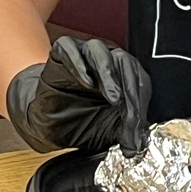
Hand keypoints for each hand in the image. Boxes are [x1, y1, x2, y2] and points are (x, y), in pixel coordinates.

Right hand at [6, 37, 151, 154]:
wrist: (49, 122)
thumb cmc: (80, 119)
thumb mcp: (108, 128)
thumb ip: (125, 131)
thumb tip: (141, 142)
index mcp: (123, 74)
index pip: (140, 81)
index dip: (142, 104)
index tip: (138, 127)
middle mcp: (106, 59)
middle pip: (125, 63)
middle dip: (130, 91)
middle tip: (130, 116)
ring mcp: (83, 52)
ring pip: (100, 50)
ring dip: (109, 74)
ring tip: (113, 97)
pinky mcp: (60, 52)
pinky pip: (69, 49)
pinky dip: (79, 63)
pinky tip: (86, 82)